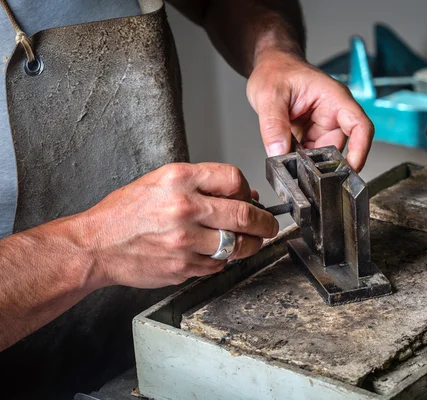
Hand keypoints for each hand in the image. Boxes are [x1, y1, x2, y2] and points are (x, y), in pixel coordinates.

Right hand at [78, 163, 278, 288]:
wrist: (97, 245)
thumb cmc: (125, 213)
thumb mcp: (160, 182)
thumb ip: (201, 185)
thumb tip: (243, 195)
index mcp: (179, 179)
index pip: (233, 178)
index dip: (247, 190)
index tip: (251, 199)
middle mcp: (184, 208)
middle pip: (244, 215)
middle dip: (266, 223)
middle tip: (270, 226)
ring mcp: (185, 240)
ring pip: (237, 244)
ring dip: (251, 245)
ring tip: (251, 242)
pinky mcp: (183, 266)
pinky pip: (218, 265)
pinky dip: (223, 260)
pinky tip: (215, 254)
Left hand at [246, 50, 373, 171]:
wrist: (270, 66)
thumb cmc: (276, 69)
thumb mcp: (269, 95)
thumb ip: (273, 125)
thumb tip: (278, 152)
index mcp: (334, 99)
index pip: (360, 127)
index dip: (361, 151)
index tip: (352, 170)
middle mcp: (333, 114)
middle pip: (339, 147)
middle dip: (323, 164)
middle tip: (302, 172)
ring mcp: (322, 126)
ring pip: (322, 155)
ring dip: (307, 163)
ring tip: (289, 162)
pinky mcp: (311, 135)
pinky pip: (309, 155)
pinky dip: (298, 161)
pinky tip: (286, 159)